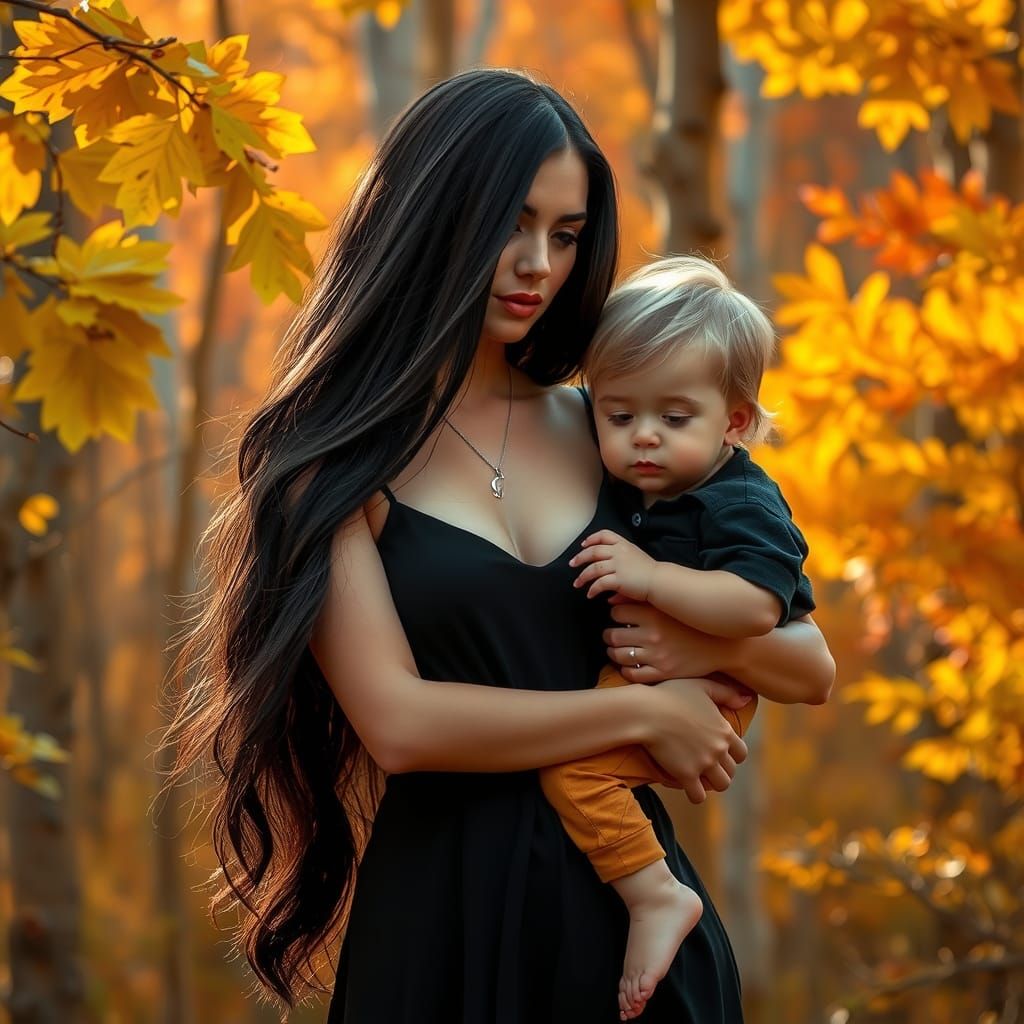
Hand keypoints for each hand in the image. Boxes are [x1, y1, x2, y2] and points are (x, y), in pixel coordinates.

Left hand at [569, 530, 657, 599]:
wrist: (659, 581)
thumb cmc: (650, 572)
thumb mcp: (636, 559)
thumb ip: (621, 564)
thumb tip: (609, 585)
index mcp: (624, 545)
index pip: (605, 535)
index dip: (592, 538)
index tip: (583, 544)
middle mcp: (619, 552)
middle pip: (593, 551)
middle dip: (580, 557)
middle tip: (572, 564)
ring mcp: (618, 565)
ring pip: (593, 568)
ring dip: (582, 576)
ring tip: (577, 583)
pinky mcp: (618, 579)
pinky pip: (600, 583)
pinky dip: (593, 589)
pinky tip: (590, 595)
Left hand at [603, 602, 732, 682]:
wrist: (721, 646)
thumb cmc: (691, 623)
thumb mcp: (669, 607)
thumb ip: (642, 601)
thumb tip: (612, 598)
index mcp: (654, 615)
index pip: (616, 613)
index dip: (615, 615)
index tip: (619, 617)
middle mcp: (653, 636)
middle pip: (613, 636)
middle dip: (609, 636)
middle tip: (612, 635)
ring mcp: (657, 657)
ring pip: (618, 656)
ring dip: (613, 652)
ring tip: (617, 649)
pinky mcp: (662, 673)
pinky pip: (632, 674)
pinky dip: (625, 670)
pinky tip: (628, 664)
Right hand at [642, 678, 748, 804]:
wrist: (646, 711)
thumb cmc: (670, 695)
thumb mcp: (701, 686)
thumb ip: (726, 693)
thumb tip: (747, 700)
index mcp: (724, 730)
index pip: (741, 753)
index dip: (732, 755)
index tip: (719, 753)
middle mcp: (719, 749)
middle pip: (731, 771)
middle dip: (721, 770)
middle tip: (706, 767)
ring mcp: (704, 763)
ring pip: (721, 785)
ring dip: (711, 784)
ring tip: (699, 778)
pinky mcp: (687, 775)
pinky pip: (699, 796)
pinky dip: (694, 794)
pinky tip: (686, 786)